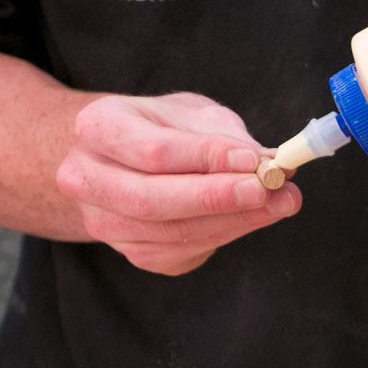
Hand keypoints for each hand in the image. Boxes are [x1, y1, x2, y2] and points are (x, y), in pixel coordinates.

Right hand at [56, 92, 300, 275]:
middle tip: (269, 191)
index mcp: (96, 128)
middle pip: (152, 200)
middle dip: (218, 198)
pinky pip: (186, 250)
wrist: (116, 162)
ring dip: (235, 220)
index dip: (207, 158)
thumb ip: (225, 136)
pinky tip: (254, 216)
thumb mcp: (188, 114)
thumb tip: (271, 161)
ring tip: (280, 202)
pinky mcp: (135, 253)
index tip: (254, 160)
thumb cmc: (158, 128)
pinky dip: (227, 233)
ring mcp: (106, 223)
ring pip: (173, 232)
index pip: (153, 152)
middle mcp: (87, 179)